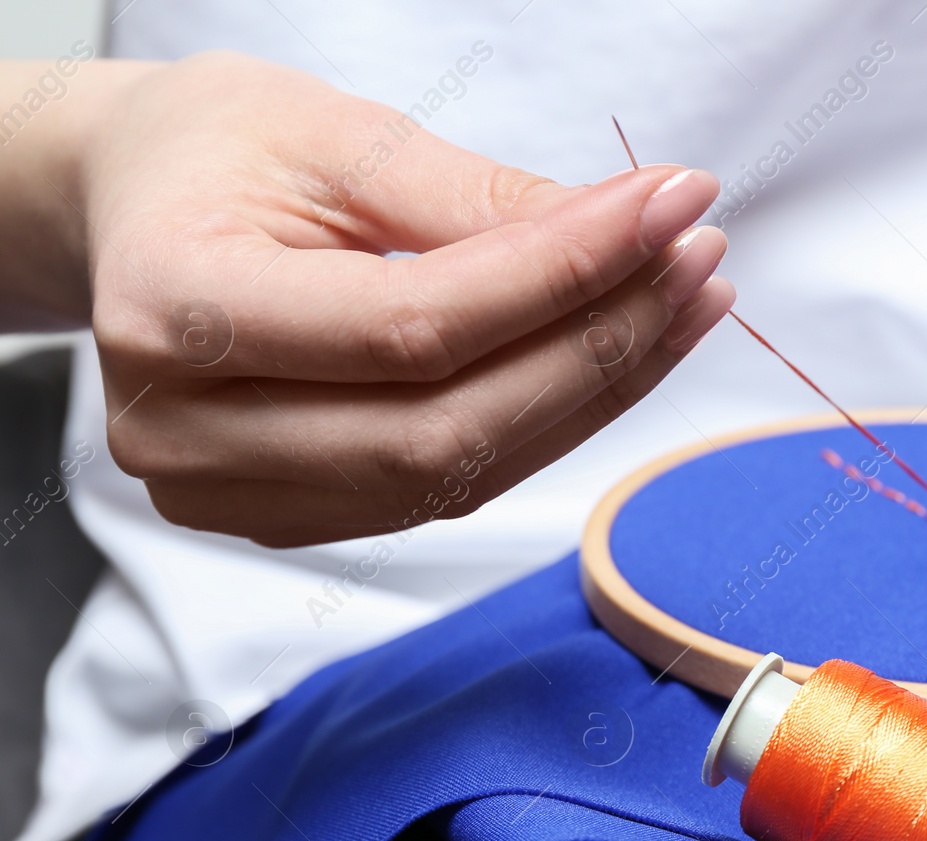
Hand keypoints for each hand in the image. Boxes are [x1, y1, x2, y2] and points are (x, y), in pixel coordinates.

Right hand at [65, 52, 731, 545]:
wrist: (129, 215)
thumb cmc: (214, 156)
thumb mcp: (337, 138)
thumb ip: (478, 201)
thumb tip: (630, 231)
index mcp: (173, 310)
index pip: (411, 326)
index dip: (560, 275)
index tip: (668, 208)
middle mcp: (187, 433)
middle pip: (443, 428)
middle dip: (597, 349)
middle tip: (696, 266)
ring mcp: (232, 494)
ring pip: (457, 473)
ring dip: (591, 395)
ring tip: (681, 305)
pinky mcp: (287, 515)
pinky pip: (446, 488)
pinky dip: (543, 426)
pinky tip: (614, 358)